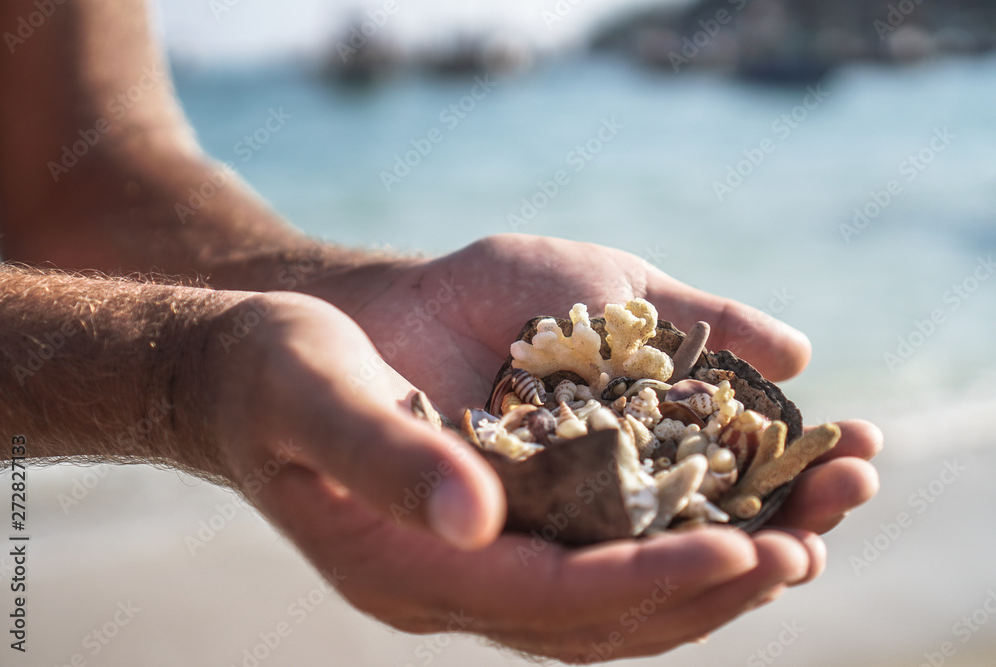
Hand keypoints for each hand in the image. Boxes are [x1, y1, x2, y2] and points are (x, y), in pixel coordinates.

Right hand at [212, 236, 878, 662]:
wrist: (251, 369)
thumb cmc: (273, 372)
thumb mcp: (314, 397)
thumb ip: (383, 458)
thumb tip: (477, 517)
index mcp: (407, 568)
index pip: (552, 598)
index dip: (653, 582)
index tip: (751, 552)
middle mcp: (454, 581)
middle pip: (604, 617)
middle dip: (712, 586)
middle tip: (812, 546)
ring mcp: (478, 558)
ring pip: (615, 596)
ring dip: (711, 568)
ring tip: (805, 527)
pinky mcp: (498, 521)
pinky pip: (601, 550)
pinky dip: (672, 535)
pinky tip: (731, 500)